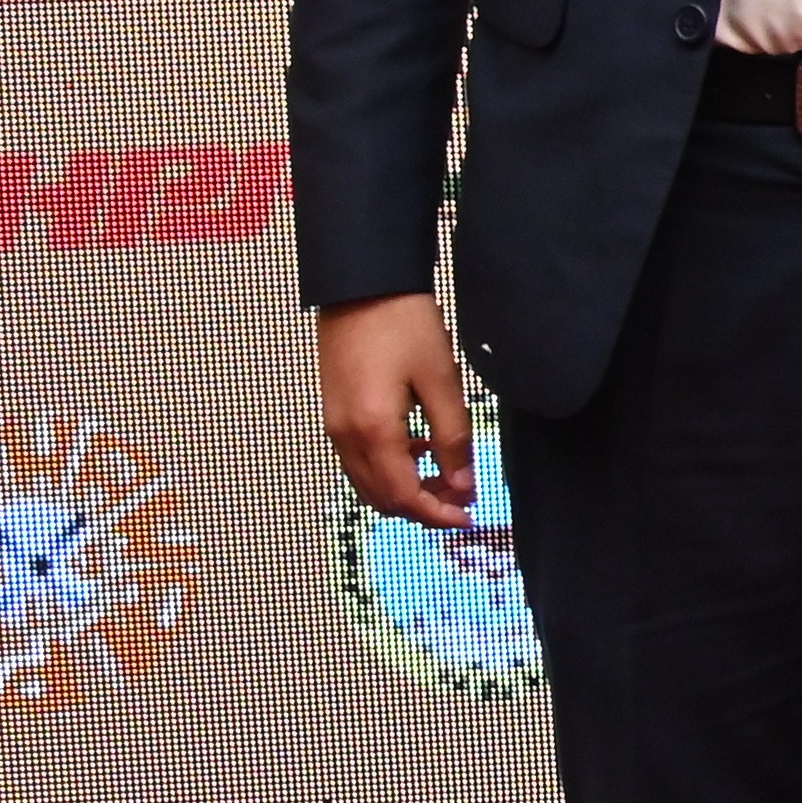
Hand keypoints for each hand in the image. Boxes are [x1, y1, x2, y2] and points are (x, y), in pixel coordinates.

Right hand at [317, 294, 477, 525]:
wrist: (362, 285)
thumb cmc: (403, 324)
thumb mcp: (441, 380)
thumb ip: (453, 436)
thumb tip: (463, 482)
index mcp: (373, 431)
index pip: (403, 496)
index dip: (437, 514)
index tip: (467, 517)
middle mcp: (344, 435)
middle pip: (381, 497)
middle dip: (423, 506)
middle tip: (463, 498)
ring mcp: (334, 424)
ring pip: (368, 482)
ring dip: (406, 489)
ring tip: (448, 475)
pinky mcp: (334, 411)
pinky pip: (359, 459)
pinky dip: (389, 468)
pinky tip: (420, 449)